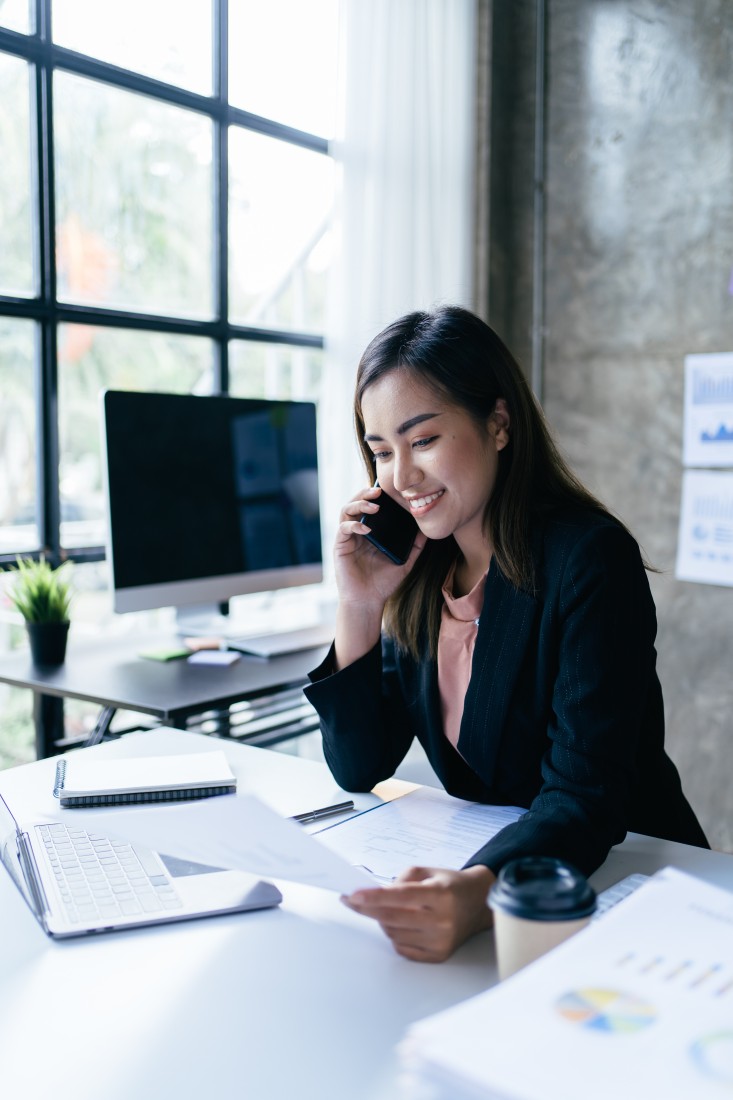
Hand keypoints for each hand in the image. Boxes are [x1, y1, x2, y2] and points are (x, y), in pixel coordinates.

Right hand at [334, 485, 425, 608]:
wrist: (368, 602)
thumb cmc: (383, 582)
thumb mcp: (405, 562)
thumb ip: (415, 546)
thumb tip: (428, 530)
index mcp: (370, 532)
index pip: (370, 506)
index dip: (376, 496)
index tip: (390, 490)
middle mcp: (357, 531)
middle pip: (355, 503)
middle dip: (365, 494)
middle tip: (379, 491)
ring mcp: (347, 538)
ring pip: (346, 511)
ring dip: (359, 504)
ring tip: (374, 506)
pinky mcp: (340, 547)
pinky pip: (343, 529)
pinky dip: (354, 525)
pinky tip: (366, 529)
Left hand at [341, 865, 495, 962]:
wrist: (478, 904)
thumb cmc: (449, 885)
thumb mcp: (428, 871)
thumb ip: (401, 879)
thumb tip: (375, 895)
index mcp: (441, 894)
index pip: (401, 896)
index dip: (374, 896)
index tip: (352, 895)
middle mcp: (442, 920)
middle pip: (392, 918)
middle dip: (367, 908)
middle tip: (353, 900)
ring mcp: (440, 941)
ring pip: (393, 934)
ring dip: (382, 921)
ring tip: (387, 909)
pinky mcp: (438, 955)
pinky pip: (402, 948)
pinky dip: (394, 935)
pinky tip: (401, 923)